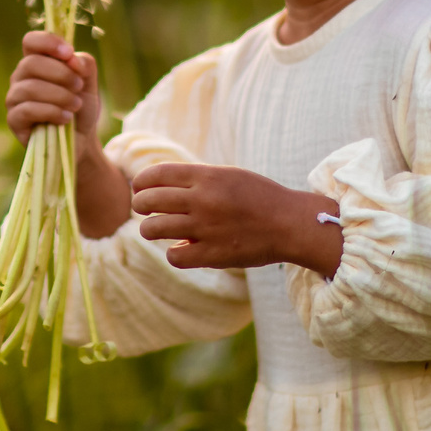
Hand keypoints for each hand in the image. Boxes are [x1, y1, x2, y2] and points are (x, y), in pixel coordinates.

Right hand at [6, 31, 103, 148]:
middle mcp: (21, 77)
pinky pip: (27, 110)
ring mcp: (14, 98)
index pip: (31, 41)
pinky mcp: (14, 120)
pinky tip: (66, 118)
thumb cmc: (79, 106)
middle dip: (60, 73)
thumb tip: (72, 59)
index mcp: (37, 61)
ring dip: (59, 95)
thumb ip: (84, 64)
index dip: (48, 42)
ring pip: (30, 88)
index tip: (69, 53)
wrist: (81, 139)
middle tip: (79, 86)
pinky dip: (51, 112)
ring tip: (76, 105)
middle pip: (31, 63)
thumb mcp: (89, 82)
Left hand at [128, 162, 342, 276]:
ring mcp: (206, 228)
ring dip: (150, 230)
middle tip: (144, 209)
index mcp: (207, 176)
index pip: (156, 175)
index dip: (141, 182)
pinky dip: (174, 253)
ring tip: (155, 230)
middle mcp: (202, 200)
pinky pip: (174, 256)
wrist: (290, 223)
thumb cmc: (259, 197)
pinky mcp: (213, 254)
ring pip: (154, 229)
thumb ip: (197, 179)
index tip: (139, 187)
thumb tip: (161, 186)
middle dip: (140, 205)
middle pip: (148, 201)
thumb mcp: (229, 175)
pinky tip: (182, 248)